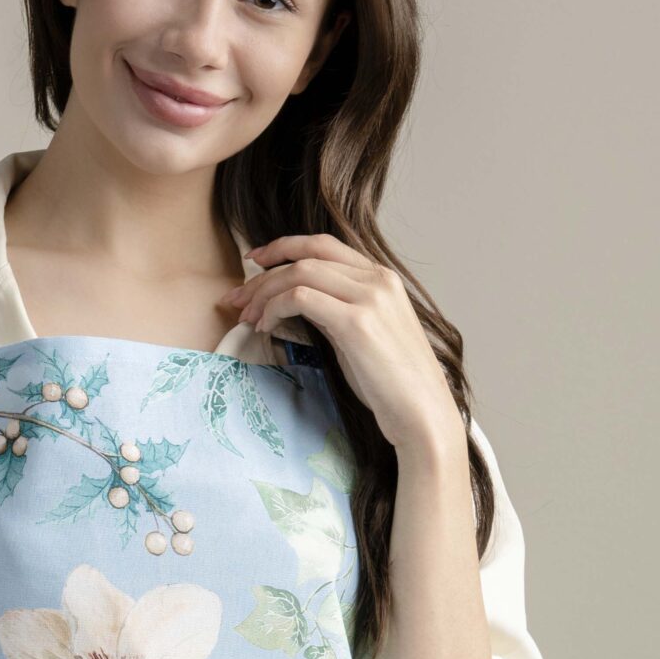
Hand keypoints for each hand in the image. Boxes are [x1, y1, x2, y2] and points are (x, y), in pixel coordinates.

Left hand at [223, 234, 459, 455]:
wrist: (422, 414)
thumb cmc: (392, 385)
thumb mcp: (364, 335)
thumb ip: (337, 310)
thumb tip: (296, 303)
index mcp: (382, 277)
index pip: (324, 245)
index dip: (283, 246)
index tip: (255, 261)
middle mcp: (378, 279)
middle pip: (307, 255)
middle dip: (264, 273)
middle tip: (237, 297)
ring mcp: (370, 297)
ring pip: (300, 272)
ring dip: (265, 293)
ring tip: (248, 318)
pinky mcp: (357, 322)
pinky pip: (301, 298)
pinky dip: (275, 308)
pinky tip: (267, 327)